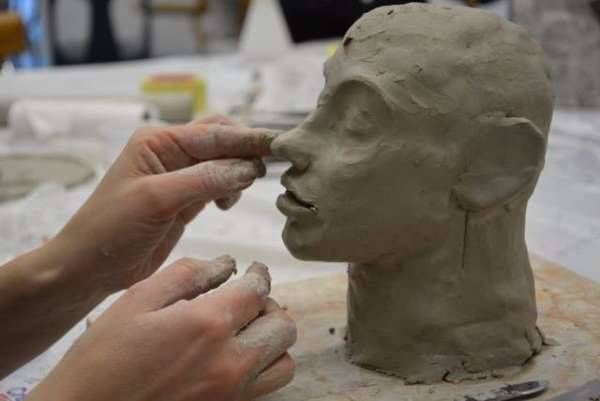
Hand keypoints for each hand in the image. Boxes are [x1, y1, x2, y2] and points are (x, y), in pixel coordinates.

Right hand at [27, 257, 296, 400]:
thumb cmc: (103, 357)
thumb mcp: (137, 300)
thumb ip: (186, 275)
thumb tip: (225, 263)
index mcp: (207, 324)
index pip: (257, 290)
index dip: (259, 274)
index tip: (253, 271)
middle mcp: (230, 360)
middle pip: (281, 324)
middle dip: (268, 305)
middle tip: (247, 300)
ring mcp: (233, 391)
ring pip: (284, 359)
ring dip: (273, 339)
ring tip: (248, 330)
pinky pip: (269, 385)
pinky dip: (266, 367)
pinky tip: (240, 357)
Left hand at [52, 115, 272, 297]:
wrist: (92, 266)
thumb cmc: (112, 228)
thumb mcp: (157, 200)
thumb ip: (203, 180)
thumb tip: (248, 168)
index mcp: (158, 141)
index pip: (212, 133)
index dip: (246, 139)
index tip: (278, 144)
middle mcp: (171, 152)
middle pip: (220, 140)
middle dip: (245, 150)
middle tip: (269, 166)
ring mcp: (179, 176)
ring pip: (223, 162)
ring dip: (239, 171)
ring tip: (243, 191)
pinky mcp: (186, 199)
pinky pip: (219, 184)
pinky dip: (231, 190)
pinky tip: (227, 204)